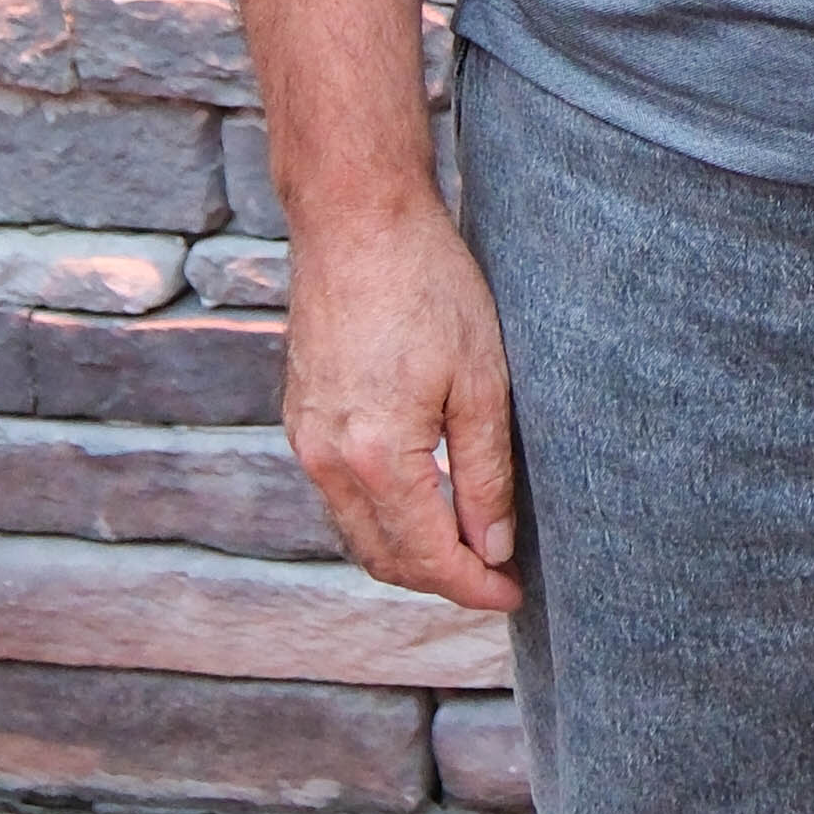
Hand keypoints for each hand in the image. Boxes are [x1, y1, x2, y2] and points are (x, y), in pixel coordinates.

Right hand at [284, 196, 522, 619]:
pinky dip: (381, 516)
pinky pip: (339, 496)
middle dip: (441, 580)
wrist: (355, 219)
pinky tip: (422, 502)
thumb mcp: (480, 380)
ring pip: (357, 531)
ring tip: (467, 546)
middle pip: (384, 557)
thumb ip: (484, 475)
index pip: (428, 556)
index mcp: (375, 456)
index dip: (474, 586)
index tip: (513, 594)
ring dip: (409, 553)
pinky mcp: (300, 417)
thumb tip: (493, 547)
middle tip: (496, 576)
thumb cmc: (428, 284)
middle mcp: (327, 459)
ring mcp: (306, 439)